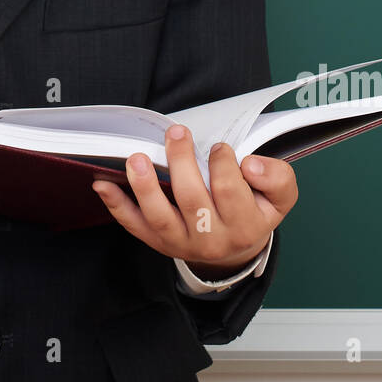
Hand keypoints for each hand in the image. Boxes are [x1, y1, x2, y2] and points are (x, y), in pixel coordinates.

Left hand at [91, 126, 296, 276]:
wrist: (236, 249)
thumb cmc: (254, 211)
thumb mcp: (279, 198)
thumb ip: (277, 178)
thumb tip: (250, 164)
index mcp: (244, 226)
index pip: (230, 192)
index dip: (222, 164)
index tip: (218, 146)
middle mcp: (211, 240)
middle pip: (193, 200)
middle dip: (182, 163)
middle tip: (177, 132)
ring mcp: (181, 243)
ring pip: (160, 217)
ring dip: (145, 186)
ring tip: (136, 158)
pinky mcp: (158, 242)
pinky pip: (135, 225)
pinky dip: (116, 205)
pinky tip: (102, 183)